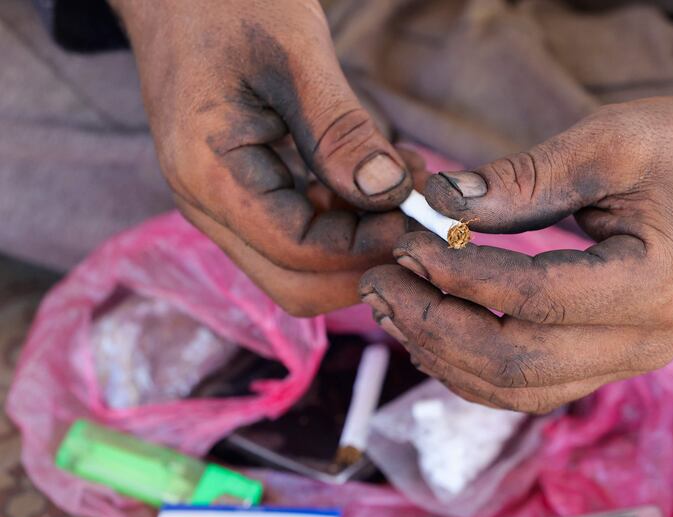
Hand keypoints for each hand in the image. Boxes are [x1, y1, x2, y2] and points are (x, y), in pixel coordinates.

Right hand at [111, 0, 412, 315]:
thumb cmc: (228, 6)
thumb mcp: (294, 59)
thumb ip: (340, 132)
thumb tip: (389, 192)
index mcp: (210, 176)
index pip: (298, 252)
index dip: (365, 246)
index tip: (416, 215)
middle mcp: (207, 207)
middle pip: (295, 284)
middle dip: (364, 263)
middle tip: (415, 218)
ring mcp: (221, 206)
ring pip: (298, 266)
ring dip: (358, 242)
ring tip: (404, 186)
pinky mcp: (239, 195)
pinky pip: (295, 234)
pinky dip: (342, 220)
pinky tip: (375, 178)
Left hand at [359, 23, 672, 412]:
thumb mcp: (610, 143)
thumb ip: (524, 180)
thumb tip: (439, 204)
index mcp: (654, 286)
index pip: (531, 300)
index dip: (456, 276)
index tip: (406, 244)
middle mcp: (647, 342)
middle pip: (516, 363)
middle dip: (433, 326)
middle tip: (379, 284)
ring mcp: (631, 358)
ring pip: (518, 389)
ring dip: (445, 354)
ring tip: (392, 307)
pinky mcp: (614, 356)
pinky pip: (533, 385)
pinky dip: (474, 366)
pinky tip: (435, 331)